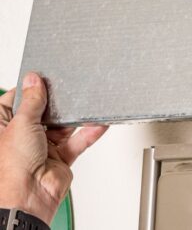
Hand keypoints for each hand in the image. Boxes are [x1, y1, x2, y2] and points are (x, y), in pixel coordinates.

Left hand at [0, 72, 107, 222]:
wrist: (29, 196)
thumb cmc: (11, 167)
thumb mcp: (21, 123)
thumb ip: (32, 101)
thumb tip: (34, 80)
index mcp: (3, 127)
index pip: (17, 101)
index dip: (30, 90)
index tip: (43, 79)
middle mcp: (22, 136)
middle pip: (43, 112)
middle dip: (56, 104)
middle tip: (67, 90)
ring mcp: (42, 147)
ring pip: (63, 126)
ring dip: (75, 118)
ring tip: (86, 105)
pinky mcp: (61, 157)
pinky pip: (78, 141)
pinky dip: (89, 133)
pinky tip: (98, 123)